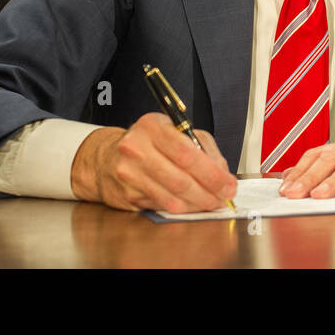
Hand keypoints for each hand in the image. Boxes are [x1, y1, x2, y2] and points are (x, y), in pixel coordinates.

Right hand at [70, 113, 236, 212]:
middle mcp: (136, 148)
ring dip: (197, 204)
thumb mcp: (174, 131)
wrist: (106, 158)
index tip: (228, 183)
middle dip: (208, 191)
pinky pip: (162, 205)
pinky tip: (192, 206)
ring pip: (171, 196)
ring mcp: (129, 173)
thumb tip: (222, 172)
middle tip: (223, 197)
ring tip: (211, 203)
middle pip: (180, 178)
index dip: (212, 173)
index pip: (187, 153)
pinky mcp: (127, 194)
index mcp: (152, 126)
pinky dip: (182, 208)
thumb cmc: (147, 142)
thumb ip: (202, 147)